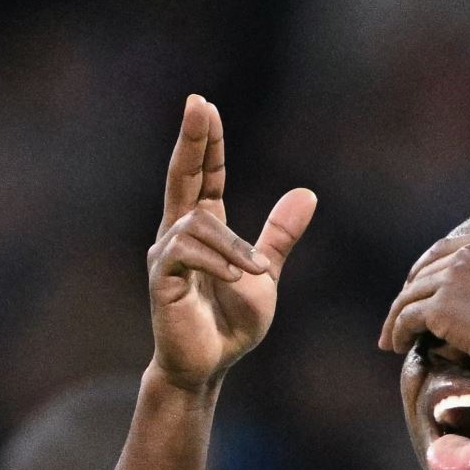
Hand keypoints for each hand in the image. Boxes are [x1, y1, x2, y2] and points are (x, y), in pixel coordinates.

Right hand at [147, 96, 316, 390]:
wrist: (211, 365)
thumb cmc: (230, 323)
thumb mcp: (265, 272)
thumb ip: (279, 235)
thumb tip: (307, 193)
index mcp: (204, 228)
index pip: (205, 176)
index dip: (207, 144)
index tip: (206, 108)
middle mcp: (179, 233)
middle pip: (183, 175)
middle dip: (192, 140)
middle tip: (197, 103)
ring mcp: (167, 254)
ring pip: (198, 223)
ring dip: (232, 246)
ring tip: (255, 273)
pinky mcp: (162, 278)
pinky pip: (187, 252)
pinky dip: (217, 261)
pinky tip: (236, 277)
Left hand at [378, 202, 469, 368]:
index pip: (445, 250)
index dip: (428, 270)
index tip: (421, 288)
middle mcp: (469, 251)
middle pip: (425, 272)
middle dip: (410, 294)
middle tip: (402, 316)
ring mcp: (452, 278)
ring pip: (411, 295)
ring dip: (397, 316)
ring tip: (392, 337)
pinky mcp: (441, 307)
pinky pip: (407, 317)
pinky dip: (397, 331)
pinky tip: (396, 345)